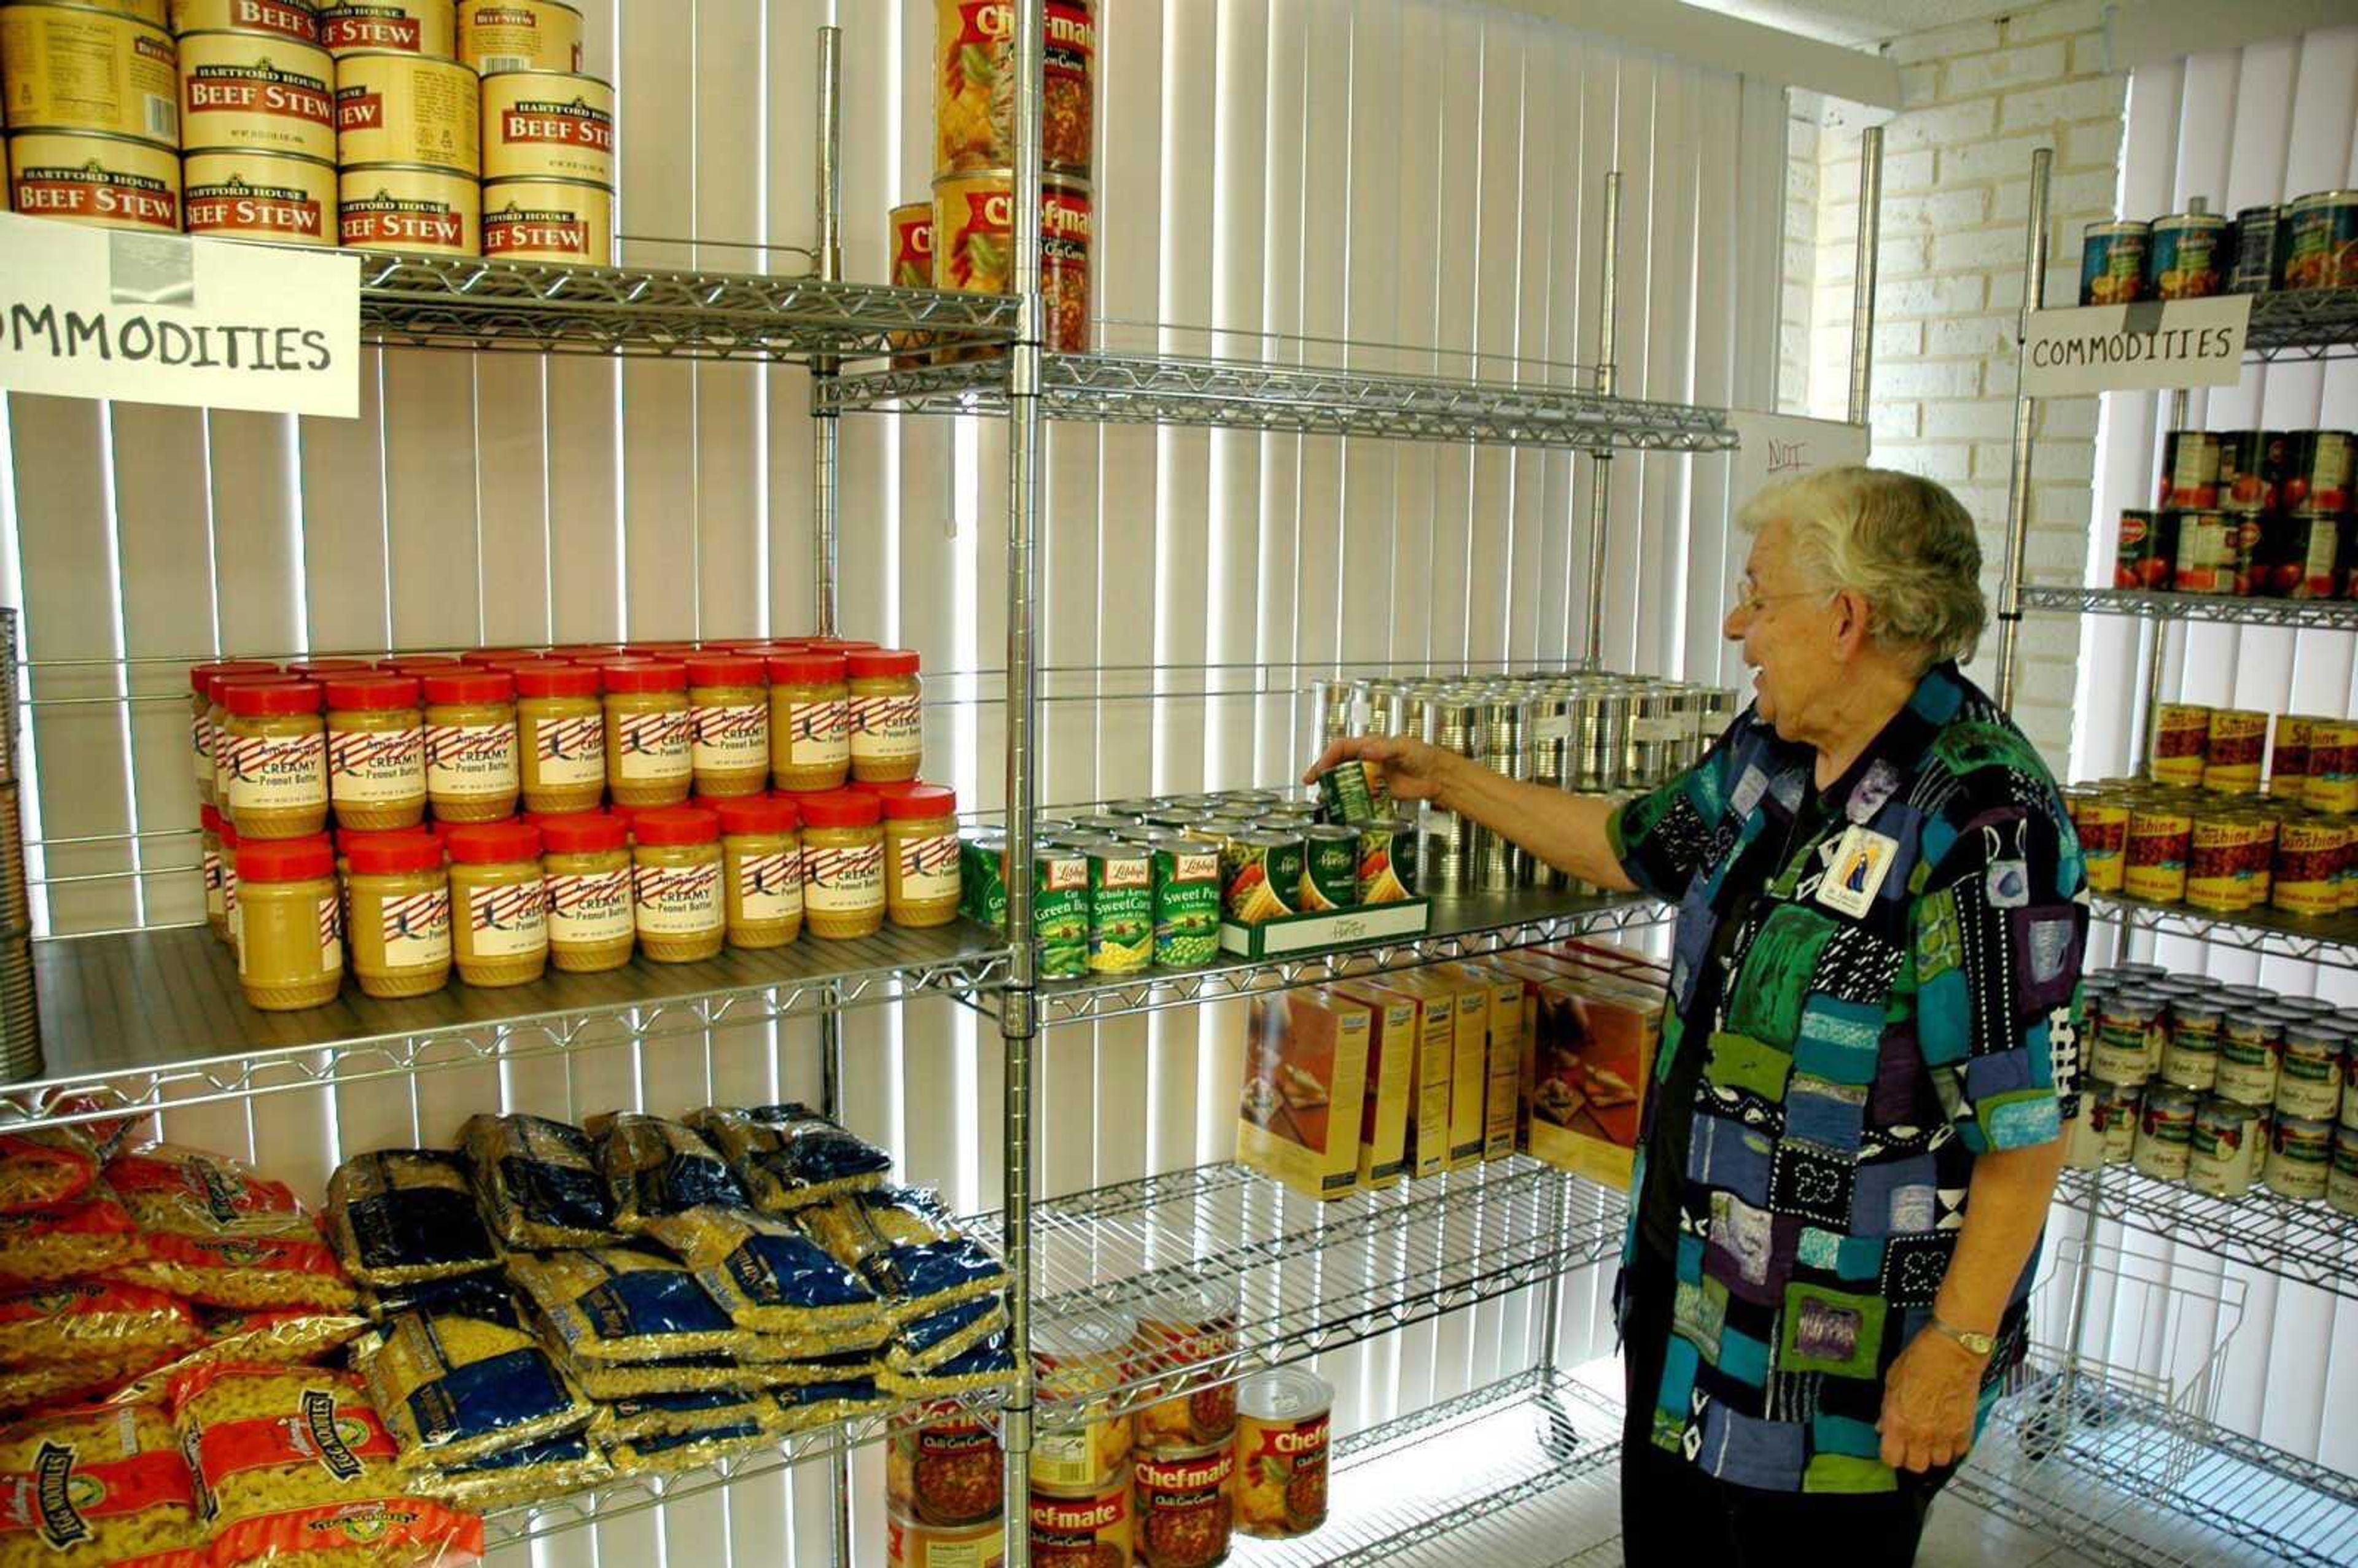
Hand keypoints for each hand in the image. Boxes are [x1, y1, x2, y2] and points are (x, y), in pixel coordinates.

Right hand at [1301, 733, 1459, 806]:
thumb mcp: (1403, 747)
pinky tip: (1339, 807)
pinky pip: (1357, 795)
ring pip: (1344, 780)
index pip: (1341, 748)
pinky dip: (1347, 800)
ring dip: (1332, 787)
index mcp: (1370, 745)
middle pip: (1338, 763)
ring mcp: (1370, 776)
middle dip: (1322, 771)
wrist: (1437, 776)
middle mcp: (1366, 760)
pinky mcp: (1376, 792)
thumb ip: (1384, 749)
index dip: (1327, 757)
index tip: (1320, 769)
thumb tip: (1365, 750)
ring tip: (1321, 797)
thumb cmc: (1423, 755)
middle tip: (1311, 782)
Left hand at [1877, 1326, 1984, 1473]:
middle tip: (1912, 1444)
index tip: (1893, 1447)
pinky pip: (1959, 1452)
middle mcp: (1921, 1434)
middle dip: (1912, 1457)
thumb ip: (1887, 1410)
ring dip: (1934, 1454)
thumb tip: (1883, 1426)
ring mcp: (1945, 1435)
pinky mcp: (1966, 1430)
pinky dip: (1954, 1447)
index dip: (1891, 1454)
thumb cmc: (1919, 1360)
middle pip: (1916, 1466)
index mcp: (1898, 1422)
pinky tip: (1949, 1435)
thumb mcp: (1891, 1382)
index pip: (1891, 1458)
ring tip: (1932, 1440)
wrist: (1952, 1352)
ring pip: (1939, 1463)